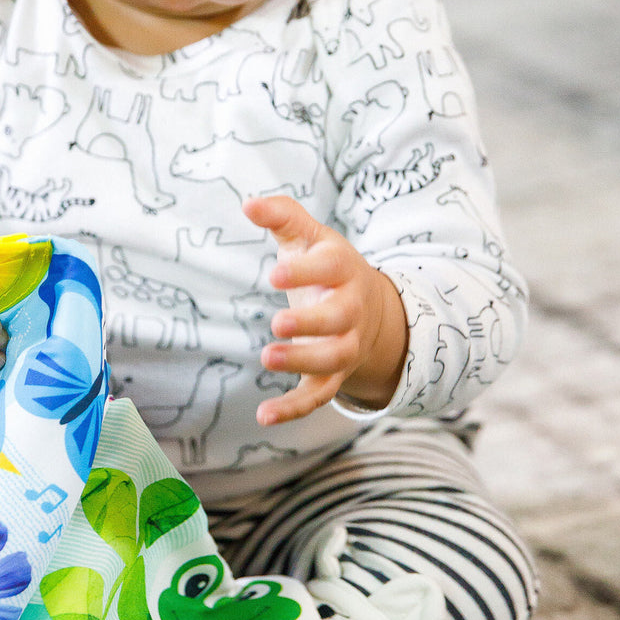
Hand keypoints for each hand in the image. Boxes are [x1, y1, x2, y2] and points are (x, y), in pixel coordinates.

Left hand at [243, 196, 407, 425]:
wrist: (371, 309)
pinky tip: (264, 416)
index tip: (275, 273)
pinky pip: (317, 396)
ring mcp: (343, 346)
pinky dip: (293, 409)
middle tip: (278, 323)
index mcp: (343, 271)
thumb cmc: (327, 266)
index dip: (306, 272)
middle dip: (310, 323)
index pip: (330, 269)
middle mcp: (349, 311)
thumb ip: (282, 216)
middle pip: (337, 320)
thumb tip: (248, 203)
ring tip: (267, 357)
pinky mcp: (331, 376)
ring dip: (301, 361)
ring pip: (330, 360)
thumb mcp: (310, 236)